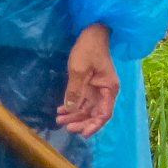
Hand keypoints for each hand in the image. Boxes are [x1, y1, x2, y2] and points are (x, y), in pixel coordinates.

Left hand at [58, 23, 118, 138]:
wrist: (92, 33)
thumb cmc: (89, 49)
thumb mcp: (79, 70)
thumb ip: (75, 91)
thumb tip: (70, 109)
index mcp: (109, 89)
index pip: (104, 114)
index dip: (94, 126)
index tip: (83, 134)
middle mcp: (105, 92)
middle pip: (94, 114)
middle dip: (80, 122)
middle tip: (65, 126)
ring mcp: (97, 90)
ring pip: (87, 110)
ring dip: (74, 116)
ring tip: (59, 119)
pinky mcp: (89, 86)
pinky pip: (82, 102)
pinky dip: (72, 107)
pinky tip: (61, 110)